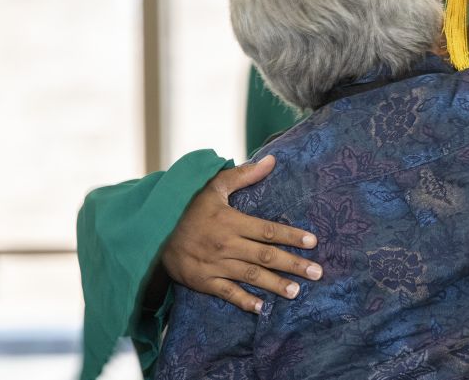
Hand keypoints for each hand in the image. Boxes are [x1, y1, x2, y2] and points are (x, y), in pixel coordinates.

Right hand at [161, 155, 321, 312]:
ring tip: (297, 291)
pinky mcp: (203, 281)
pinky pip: (227, 293)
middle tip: (317, 272)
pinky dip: (244, 301)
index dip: (292, 236)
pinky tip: (262, 308)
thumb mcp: (213, 186)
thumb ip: (243, 175)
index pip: (268, 230)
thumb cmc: (187, 207)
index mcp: (231, 221)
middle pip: (266, 256)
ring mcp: (214, 265)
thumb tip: (272, 160)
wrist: (151, 232)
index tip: (313, 242)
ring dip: (275, 284)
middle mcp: (225, 244)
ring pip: (251, 276)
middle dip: (293, 264)